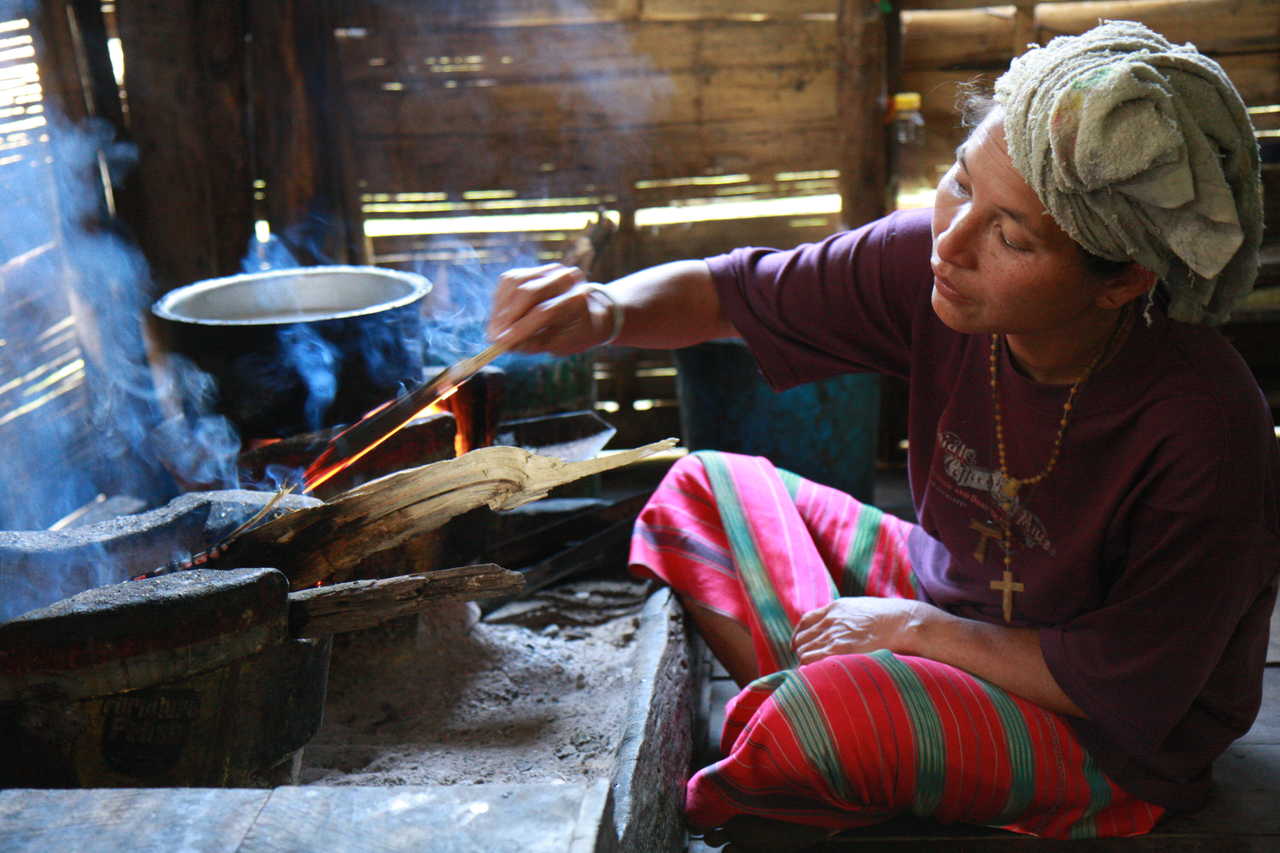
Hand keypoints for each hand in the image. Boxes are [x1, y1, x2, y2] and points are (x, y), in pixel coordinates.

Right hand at [485, 263, 613, 354]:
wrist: (578, 314)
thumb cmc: (570, 334)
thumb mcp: (559, 345)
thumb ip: (536, 343)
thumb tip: (506, 344)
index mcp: (577, 299)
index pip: (545, 312)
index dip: (520, 328)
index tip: (502, 343)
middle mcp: (564, 278)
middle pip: (528, 293)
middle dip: (507, 317)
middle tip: (493, 337)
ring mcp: (546, 270)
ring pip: (515, 284)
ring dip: (500, 309)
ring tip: (494, 331)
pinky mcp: (529, 270)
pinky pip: (507, 281)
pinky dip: (499, 301)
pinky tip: (497, 318)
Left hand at [791, 597, 925, 664]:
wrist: (904, 621)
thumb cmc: (892, 620)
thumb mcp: (866, 609)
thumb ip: (850, 617)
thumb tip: (850, 630)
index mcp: (837, 608)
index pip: (806, 621)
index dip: (800, 635)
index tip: (799, 645)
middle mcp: (831, 620)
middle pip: (803, 638)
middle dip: (802, 651)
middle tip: (806, 664)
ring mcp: (834, 634)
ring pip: (804, 650)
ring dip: (805, 662)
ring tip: (812, 673)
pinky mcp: (839, 649)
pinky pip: (811, 660)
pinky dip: (807, 668)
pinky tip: (812, 676)